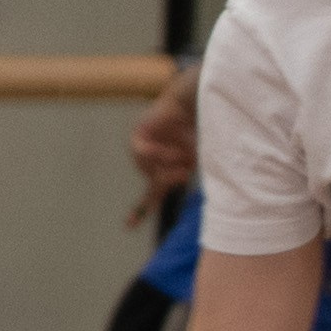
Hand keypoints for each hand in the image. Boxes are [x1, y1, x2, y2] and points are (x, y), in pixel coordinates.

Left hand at [124, 61, 200, 223]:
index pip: (152, 193)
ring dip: (167, 164)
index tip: (128, 226)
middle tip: (184, 170)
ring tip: (182, 153)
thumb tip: (177, 181)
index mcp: (165, 168)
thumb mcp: (196, 161)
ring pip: (148, 169)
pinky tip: (166, 147)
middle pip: (155, 181)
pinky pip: (142, 152)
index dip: (140, 210)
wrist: (198, 104)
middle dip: (170, 177)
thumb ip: (182, 175)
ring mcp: (144, 145)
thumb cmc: (202, 130)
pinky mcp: (139, 133)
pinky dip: (157, 153)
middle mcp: (152, 159)